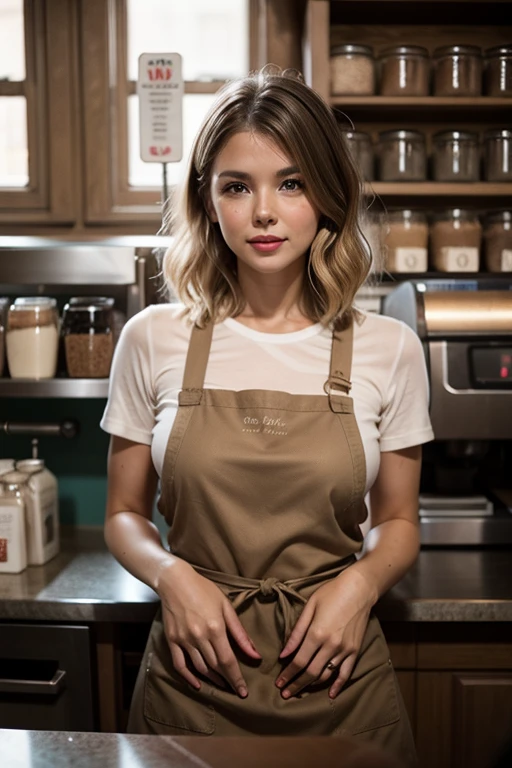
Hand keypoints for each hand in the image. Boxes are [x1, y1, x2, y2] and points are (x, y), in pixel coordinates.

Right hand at [157, 559, 260, 696]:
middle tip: (235, 689)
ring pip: (200, 668)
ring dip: (212, 680)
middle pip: (215, 667)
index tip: (243, 691)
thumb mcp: (226, 606)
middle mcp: (199, 637)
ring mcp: (184, 639)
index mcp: (215, 628)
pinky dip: (188, 677)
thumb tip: (255, 654)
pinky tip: (197, 684)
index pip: (228, 661)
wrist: (175, 580)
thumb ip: (240, 633)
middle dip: (227, 681)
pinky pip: (179, 664)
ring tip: (222, 685)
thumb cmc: (204, 590)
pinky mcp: (172, 640)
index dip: (237, 678)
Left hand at [275, 566, 375, 698]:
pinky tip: (330, 694)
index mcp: (317, 633)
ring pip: (326, 675)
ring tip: (300, 690)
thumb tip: (283, 654)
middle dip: (296, 684)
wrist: (359, 588)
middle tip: (285, 693)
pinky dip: (338, 686)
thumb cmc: (331, 593)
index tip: (279, 683)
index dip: (287, 675)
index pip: (298, 661)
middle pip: (310, 673)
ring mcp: (345, 649)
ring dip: (312, 686)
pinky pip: (346, 673)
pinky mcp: (355, 650)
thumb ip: (296, 632)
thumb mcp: (309, 607)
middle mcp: (331, 645)